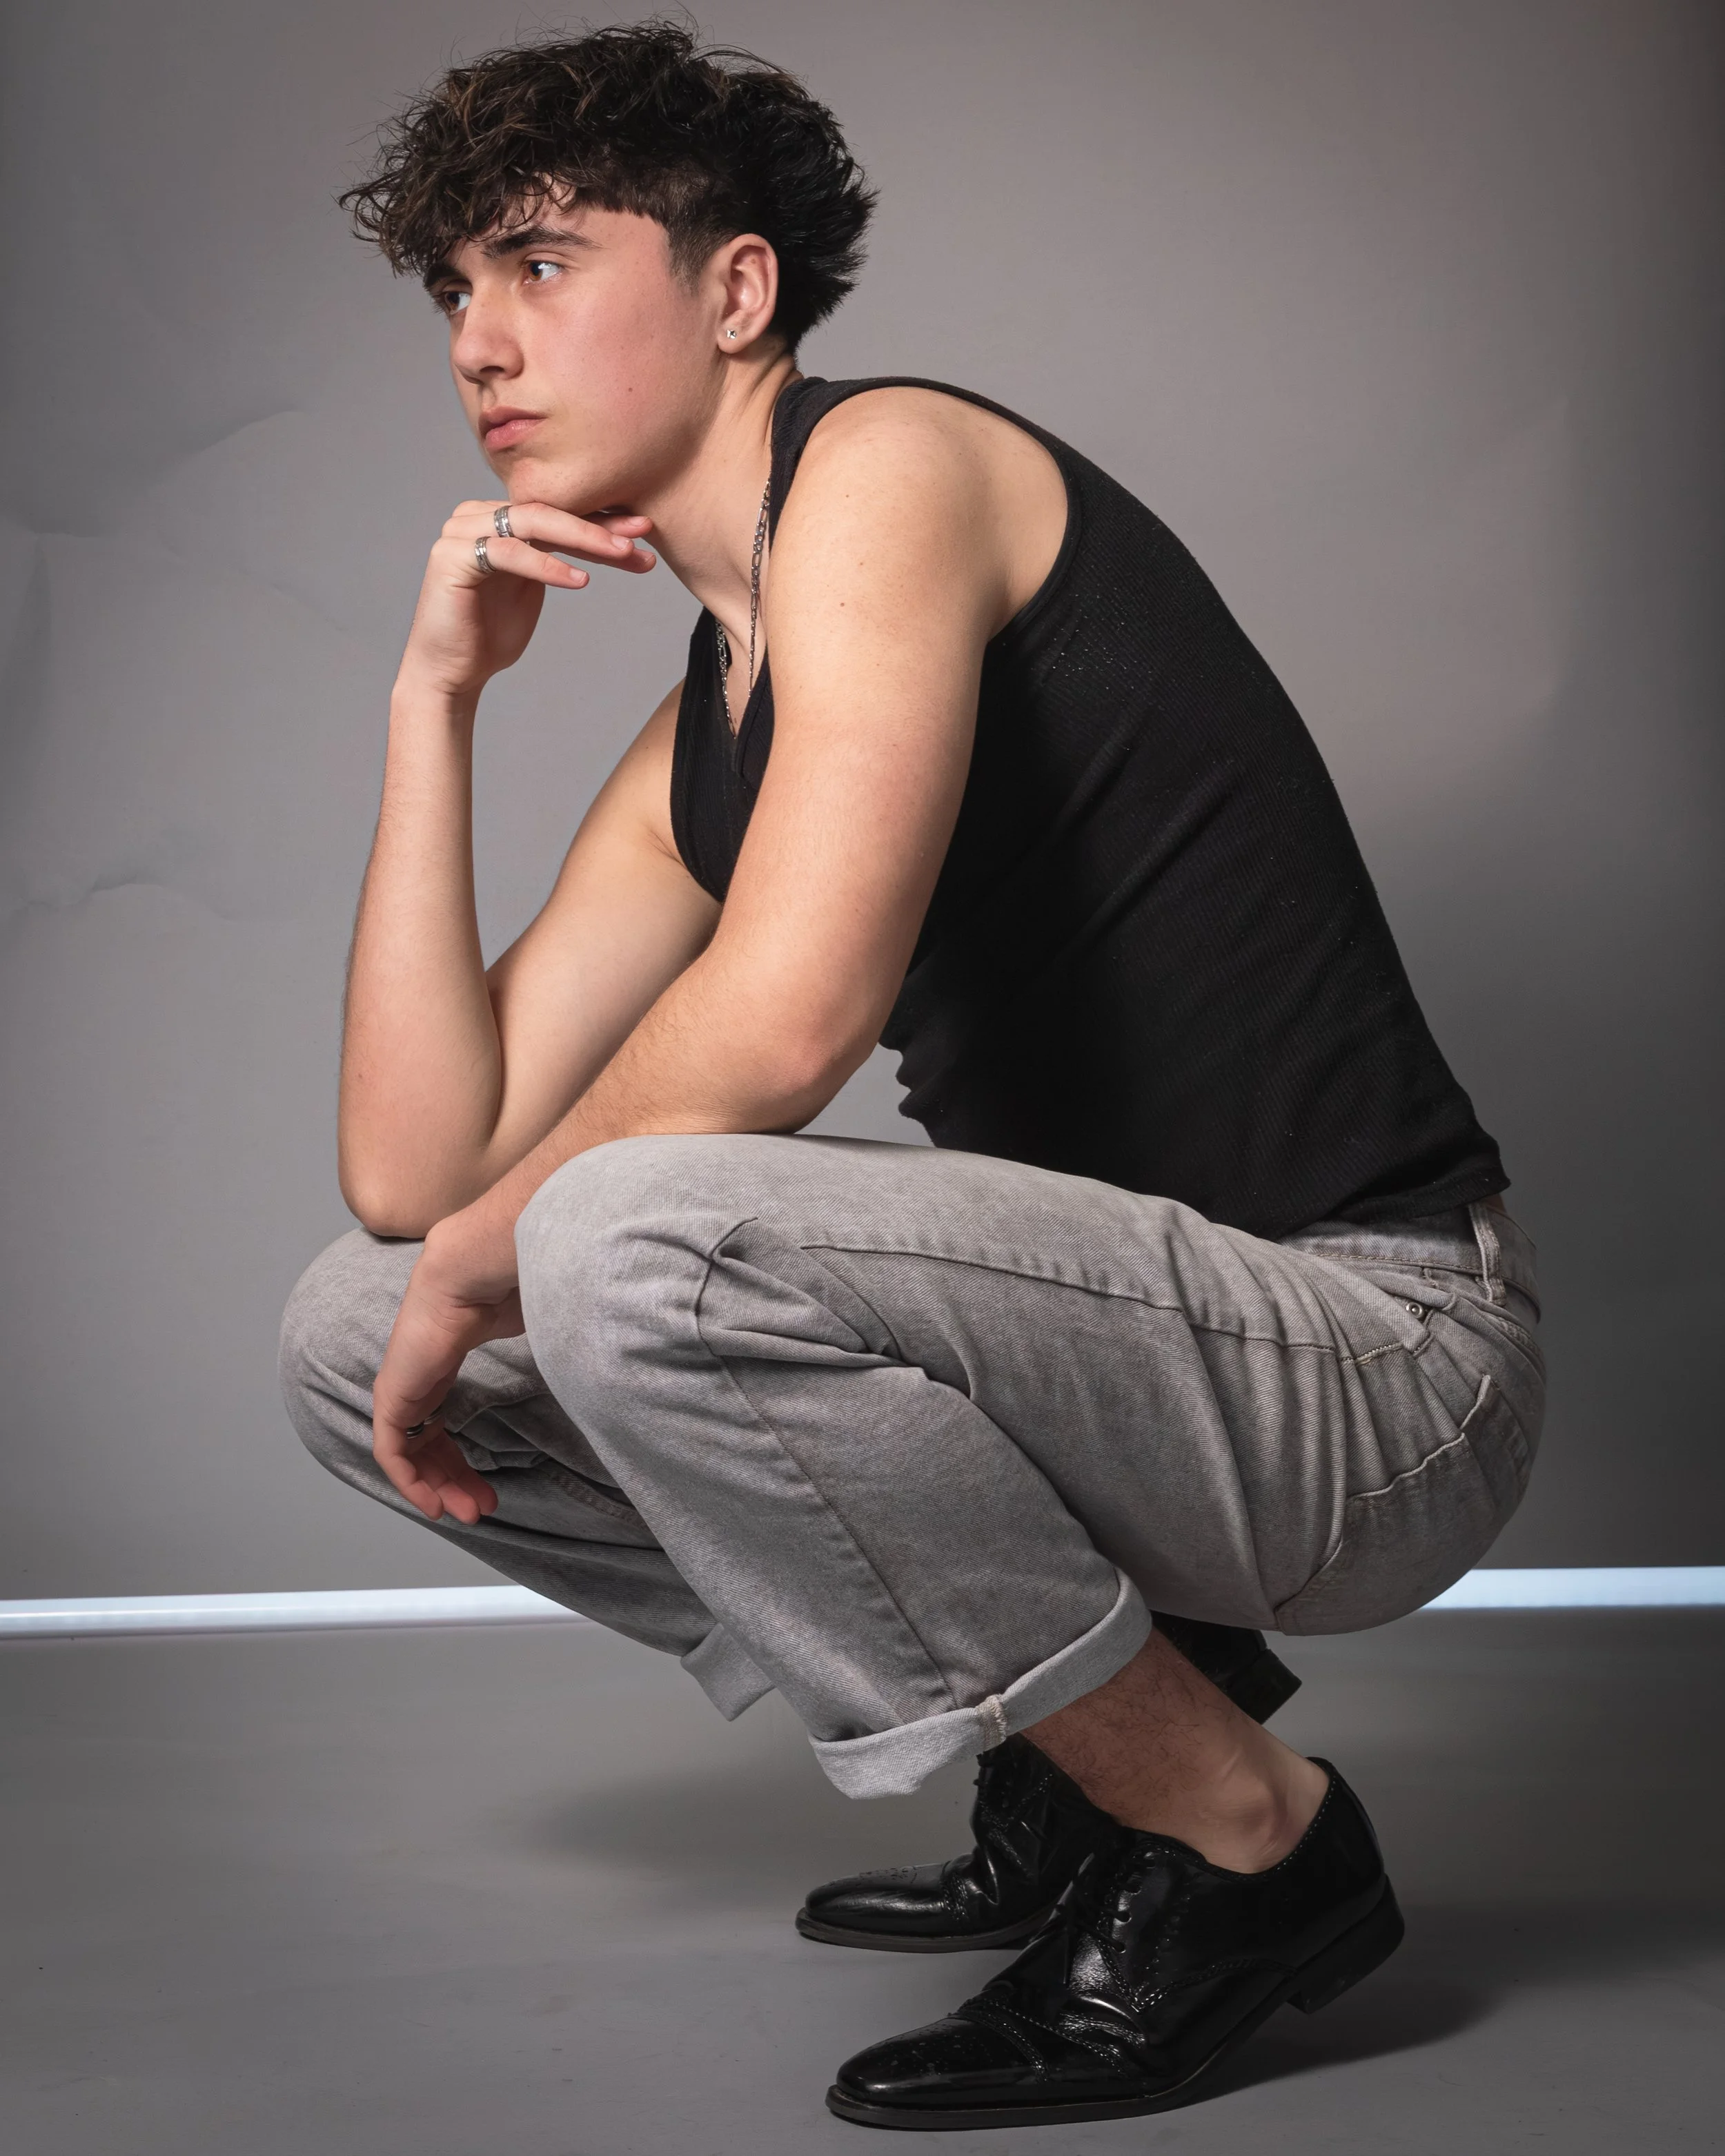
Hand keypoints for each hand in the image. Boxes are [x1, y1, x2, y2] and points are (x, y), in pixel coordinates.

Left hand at [371, 1204, 525, 1524]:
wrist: (470, 1274)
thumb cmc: (504, 1289)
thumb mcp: (523, 1330)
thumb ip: (534, 1354)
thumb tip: (577, 1360)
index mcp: (440, 1366)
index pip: (442, 1426)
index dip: (464, 1461)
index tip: (490, 1488)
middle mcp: (417, 1381)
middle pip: (428, 1446)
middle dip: (455, 1481)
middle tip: (483, 1507)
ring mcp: (401, 1389)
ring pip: (410, 1456)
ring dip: (437, 1488)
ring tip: (470, 1511)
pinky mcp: (392, 1397)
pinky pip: (392, 1453)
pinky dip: (410, 1481)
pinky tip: (432, 1501)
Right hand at [397, 498, 655, 703]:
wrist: (451, 672)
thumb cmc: (491, 633)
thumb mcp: (537, 586)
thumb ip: (559, 556)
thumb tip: (615, 539)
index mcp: (498, 518)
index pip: (556, 510)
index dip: (601, 519)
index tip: (645, 530)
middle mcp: (477, 515)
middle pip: (548, 509)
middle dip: (599, 523)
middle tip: (641, 535)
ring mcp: (461, 532)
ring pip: (533, 521)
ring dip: (583, 538)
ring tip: (622, 553)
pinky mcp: (451, 557)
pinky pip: (508, 552)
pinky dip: (547, 566)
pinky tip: (580, 580)